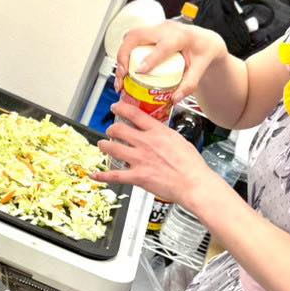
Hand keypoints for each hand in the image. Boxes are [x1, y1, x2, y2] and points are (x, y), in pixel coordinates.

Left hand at [93, 98, 214, 209]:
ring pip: (112, 148)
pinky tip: (95, 175)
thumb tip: (158, 133)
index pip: (133, 113)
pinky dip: (102, 176)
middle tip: (110, 131)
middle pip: (118, 129)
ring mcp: (139, 159)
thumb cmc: (191, 165)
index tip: (115, 107)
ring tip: (102, 145)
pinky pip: (114, 175)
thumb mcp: (179, 140)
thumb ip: (164, 135)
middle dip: (111, 129)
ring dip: (104, 146)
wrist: (194, 183)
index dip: (120, 108)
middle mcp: (145, 143)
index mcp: (157, 132)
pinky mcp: (137, 177)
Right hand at [116, 20, 226, 106]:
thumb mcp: (201, 69)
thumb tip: (174, 98)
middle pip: (136, 35)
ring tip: (121, 77)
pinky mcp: (150, 33)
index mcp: (181, 36)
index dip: (149, 59)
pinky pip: (132, 40)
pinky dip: (125, 54)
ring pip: (130, 36)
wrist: (205, 40)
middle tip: (122, 76)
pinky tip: (125, 71)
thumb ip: (189, 84)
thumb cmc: (203, 51)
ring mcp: (156, 29)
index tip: (139, 72)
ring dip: (121, 55)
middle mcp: (166, 29)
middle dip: (123, 55)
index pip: (162, 46)